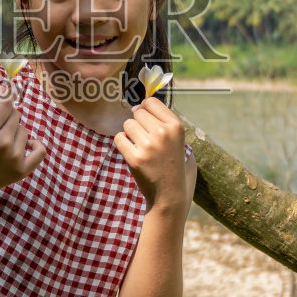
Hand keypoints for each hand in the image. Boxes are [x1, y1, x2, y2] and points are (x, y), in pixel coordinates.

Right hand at [0, 83, 46, 198]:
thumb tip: (8, 89)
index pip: (6, 103)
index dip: (5, 101)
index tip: (6, 98)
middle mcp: (1, 142)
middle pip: (16, 115)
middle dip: (7, 120)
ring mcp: (13, 158)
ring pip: (24, 131)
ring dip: (15, 134)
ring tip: (1, 145)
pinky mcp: (21, 170)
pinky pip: (40, 151)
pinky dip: (36, 146)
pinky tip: (28, 145)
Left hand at [114, 95, 196, 212]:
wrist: (169, 194)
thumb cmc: (171, 164)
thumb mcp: (177, 139)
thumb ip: (162, 120)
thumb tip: (137, 105)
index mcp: (176, 127)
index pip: (152, 102)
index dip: (146, 109)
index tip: (147, 120)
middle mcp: (163, 133)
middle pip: (138, 113)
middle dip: (138, 123)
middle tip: (145, 139)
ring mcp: (149, 146)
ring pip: (128, 124)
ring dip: (130, 134)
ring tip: (140, 147)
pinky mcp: (135, 158)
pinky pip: (119, 138)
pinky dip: (122, 144)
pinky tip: (132, 153)